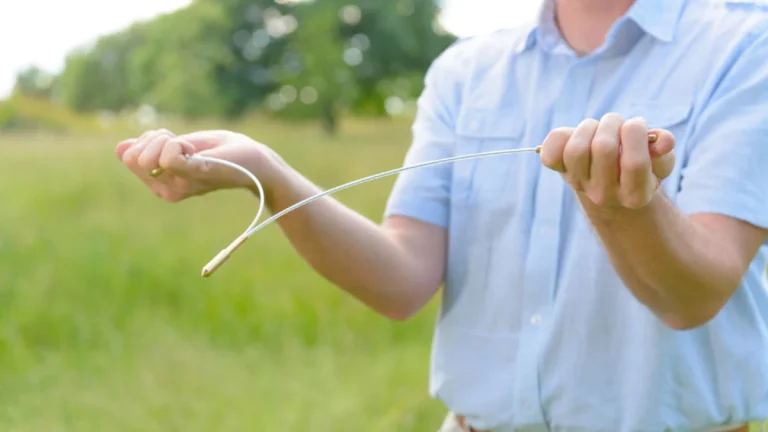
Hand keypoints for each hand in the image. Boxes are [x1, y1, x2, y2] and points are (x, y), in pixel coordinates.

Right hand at [115, 129, 280, 201]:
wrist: (257, 160)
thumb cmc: (223, 151)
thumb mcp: (182, 145)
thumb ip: (153, 148)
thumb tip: (120, 149)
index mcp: (162, 182)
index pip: (128, 155)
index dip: (147, 139)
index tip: (174, 140)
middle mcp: (167, 189)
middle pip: (133, 157)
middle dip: (153, 138)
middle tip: (183, 142)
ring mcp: (181, 186)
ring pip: (148, 156)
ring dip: (168, 139)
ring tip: (194, 147)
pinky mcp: (198, 174)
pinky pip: (170, 159)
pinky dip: (177, 145)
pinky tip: (195, 149)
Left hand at [539, 113, 675, 208]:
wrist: (611, 186)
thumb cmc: (640, 167)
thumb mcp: (659, 161)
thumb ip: (664, 151)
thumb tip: (664, 141)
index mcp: (635, 195)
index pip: (634, 162)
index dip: (636, 132)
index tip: (638, 124)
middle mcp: (603, 195)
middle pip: (603, 148)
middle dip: (613, 123)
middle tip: (618, 123)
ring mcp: (579, 184)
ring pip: (576, 149)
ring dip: (589, 127)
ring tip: (599, 128)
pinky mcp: (560, 172)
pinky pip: (550, 153)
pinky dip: (560, 137)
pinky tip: (576, 136)